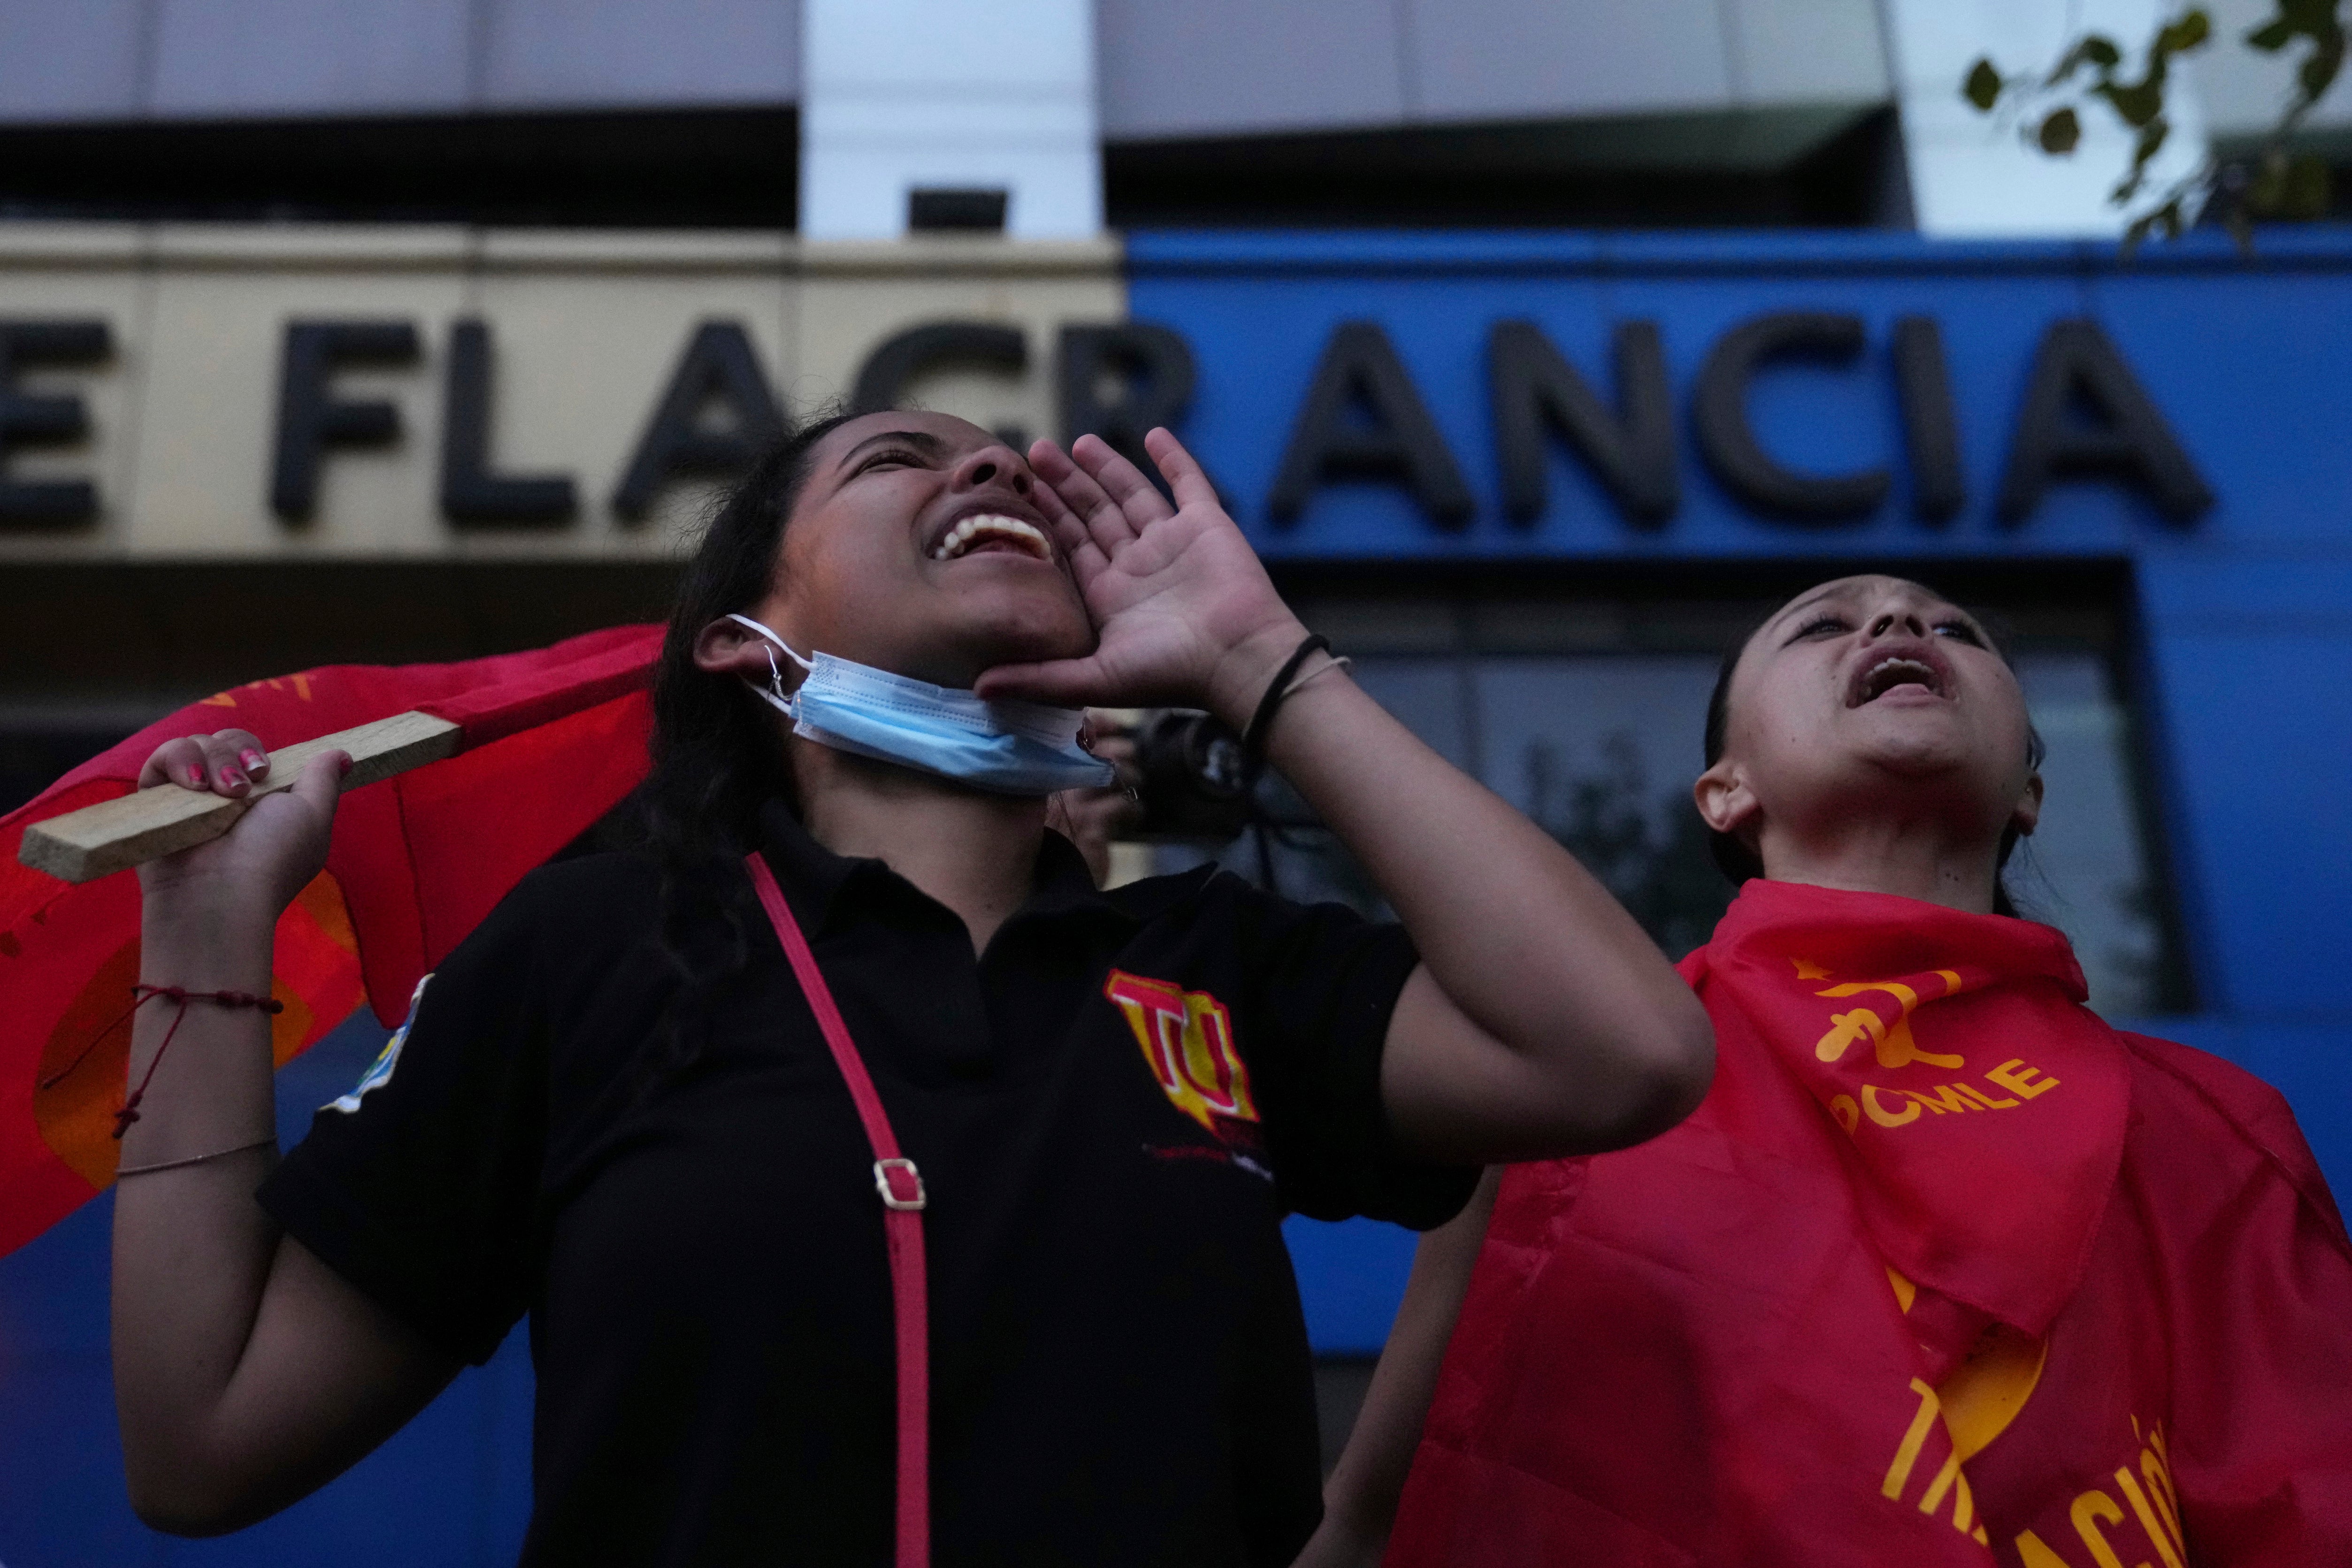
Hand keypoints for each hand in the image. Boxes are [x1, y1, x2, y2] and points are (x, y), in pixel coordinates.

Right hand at [135, 729, 347, 926]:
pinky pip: (160, 760)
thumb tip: (342, 755)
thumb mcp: (312, 815)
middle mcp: (224, 796)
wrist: (220, 894)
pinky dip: (176, 762)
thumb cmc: (273, 856)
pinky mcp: (156, 804)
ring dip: (210, 761)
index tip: (262, 770)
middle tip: (241, 788)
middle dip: (235, 753)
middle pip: (224, 740)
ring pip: (194, 745)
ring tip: (218, 794)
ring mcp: (189, 799)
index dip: (255, 751)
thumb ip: (323, 780)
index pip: (252, 751)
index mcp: (262, 798)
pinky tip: (192, 785)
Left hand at [976, 429, 1307, 726]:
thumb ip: (1038, 678)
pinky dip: (1173, 459)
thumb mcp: (1095, 680)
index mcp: (1111, 596)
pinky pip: (1188, 483)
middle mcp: (1138, 566)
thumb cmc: (1172, 673)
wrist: (1239, 659)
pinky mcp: (1207, 525)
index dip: (1046, 518)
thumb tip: (978, 689)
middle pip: (1094, 515)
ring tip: (1077, 442)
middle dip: (1065, 485)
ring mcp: (1173, 543)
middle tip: (1035, 452)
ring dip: (1106, 468)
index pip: (1070, 547)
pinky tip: (1152, 435)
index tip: (1018, 490)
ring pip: (1132, 494)